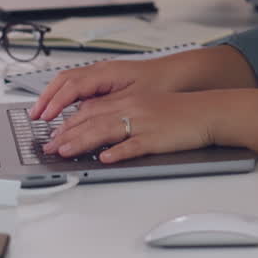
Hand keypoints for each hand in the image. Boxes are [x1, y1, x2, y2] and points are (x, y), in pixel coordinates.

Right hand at [30, 58, 183, 121]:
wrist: (179, 73)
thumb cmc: (161, 82)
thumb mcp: (134, 97)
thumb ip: (108, 106)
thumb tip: (84, 115)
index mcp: (106, 72)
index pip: (72, 86)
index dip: (56, 102)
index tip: (45, 117)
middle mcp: (100, 70)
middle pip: (64, 81)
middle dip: (46, 98)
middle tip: (34, 117)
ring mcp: (101, 73)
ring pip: (68, 81)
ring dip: (53, 96)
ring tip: (41, 113)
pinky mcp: (105, 80)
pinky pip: (77, 85)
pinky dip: (64, 96)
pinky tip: (61, 108)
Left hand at [44, 90, 217, 162]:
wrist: (209, 111)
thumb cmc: (182, 112)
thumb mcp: (149, 106)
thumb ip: (125, 114)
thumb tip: (102, 130)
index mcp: (130, 100)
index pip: (91, 110)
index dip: (69, 123)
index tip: (54, 136)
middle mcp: (133, 109)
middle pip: (92, 120)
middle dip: (67, 134)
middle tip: (49, 147)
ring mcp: (144, 123)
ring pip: (106, 130)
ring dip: (82, 142)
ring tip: (64, 152)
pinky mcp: (156, 137)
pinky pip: (134, 145)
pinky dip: (118, 151)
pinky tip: (105, 157)